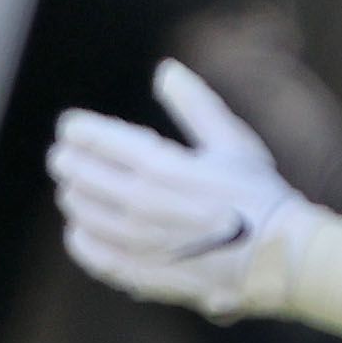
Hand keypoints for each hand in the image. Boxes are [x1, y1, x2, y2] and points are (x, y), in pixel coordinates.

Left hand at [49, 59, 305, 321]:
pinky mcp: (139, 272)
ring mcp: (138, 241)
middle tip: (63, 155)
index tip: (69, 126)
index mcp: (163, 167)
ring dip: (73, 194)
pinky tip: (79, 228)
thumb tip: (165, 70)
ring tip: (73, 186)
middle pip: (81, 175)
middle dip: (68, 160)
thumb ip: (195, 105)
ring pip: (81, 212)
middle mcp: (143, 204)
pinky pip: (91, 253)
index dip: (78, 130)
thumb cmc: (257, 195)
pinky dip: (79, 238)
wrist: (278, 258)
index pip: (100, 141)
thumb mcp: (232, 142)